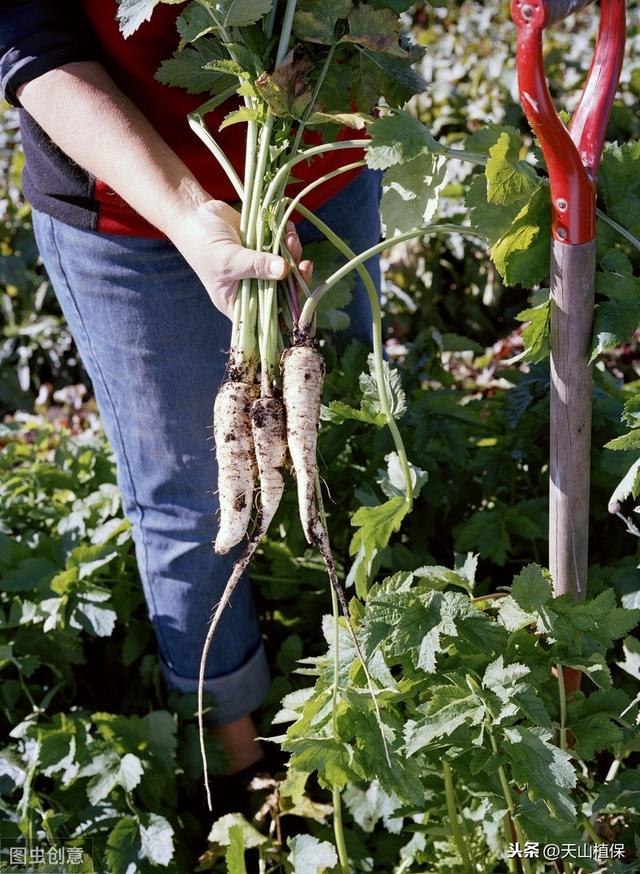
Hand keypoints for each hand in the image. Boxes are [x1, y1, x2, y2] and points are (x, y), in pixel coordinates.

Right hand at [169, 199, 306, 318]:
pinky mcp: (264, 247)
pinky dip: (288, 239)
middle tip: (304, 265)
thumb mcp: (229, 259)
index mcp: (238, 303)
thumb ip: (256, 266)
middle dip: (296, 279)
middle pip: (283, 292)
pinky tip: (288, 230)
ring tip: (291, 239)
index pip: (267, 317)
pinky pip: (283, 248)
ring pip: (286, 268)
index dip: (287, 313)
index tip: (301, 300)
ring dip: (293, 254)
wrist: (194, 213)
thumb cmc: (203, 244)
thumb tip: (284, 270)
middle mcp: (251, 288)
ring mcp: (259, 267)